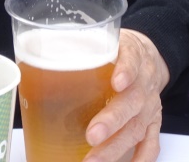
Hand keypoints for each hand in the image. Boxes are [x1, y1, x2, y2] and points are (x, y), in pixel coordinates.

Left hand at [82, 29, 169, 161]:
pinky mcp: (153, 122)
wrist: (148, 56)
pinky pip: (151, 143)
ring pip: (137, 127)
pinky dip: (140, 158)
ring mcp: (150, 105)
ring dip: (116, 146)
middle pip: (132, 101)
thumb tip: (35, 58)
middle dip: (112, 120)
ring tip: (94, 159)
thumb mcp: (102, 38)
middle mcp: (144, 82)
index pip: (132, 60)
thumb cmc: (117, 51)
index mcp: (133, 55)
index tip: (117, 82)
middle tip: (92, 134)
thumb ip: (78, 45)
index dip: (126, 70)